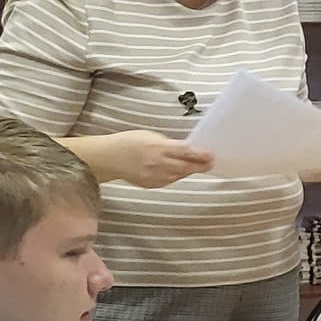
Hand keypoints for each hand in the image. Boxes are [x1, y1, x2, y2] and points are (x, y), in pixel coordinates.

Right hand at [83, 130, 212, 187]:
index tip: (211, 155)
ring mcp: (154, 176)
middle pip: (186, 167)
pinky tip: (177, 171)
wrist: (109, 157)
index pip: (185, 152)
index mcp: (158, 148)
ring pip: (179, 175)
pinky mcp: (151, 184)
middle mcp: (158, 163)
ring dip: (188, 170)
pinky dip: (175, 175)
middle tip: (211, 163)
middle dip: (201, 165)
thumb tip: (186, 149)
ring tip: (196, 166)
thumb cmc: (128, 142)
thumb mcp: (150, 136)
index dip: (201, 155)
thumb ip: (169, 144)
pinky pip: (169, 181)